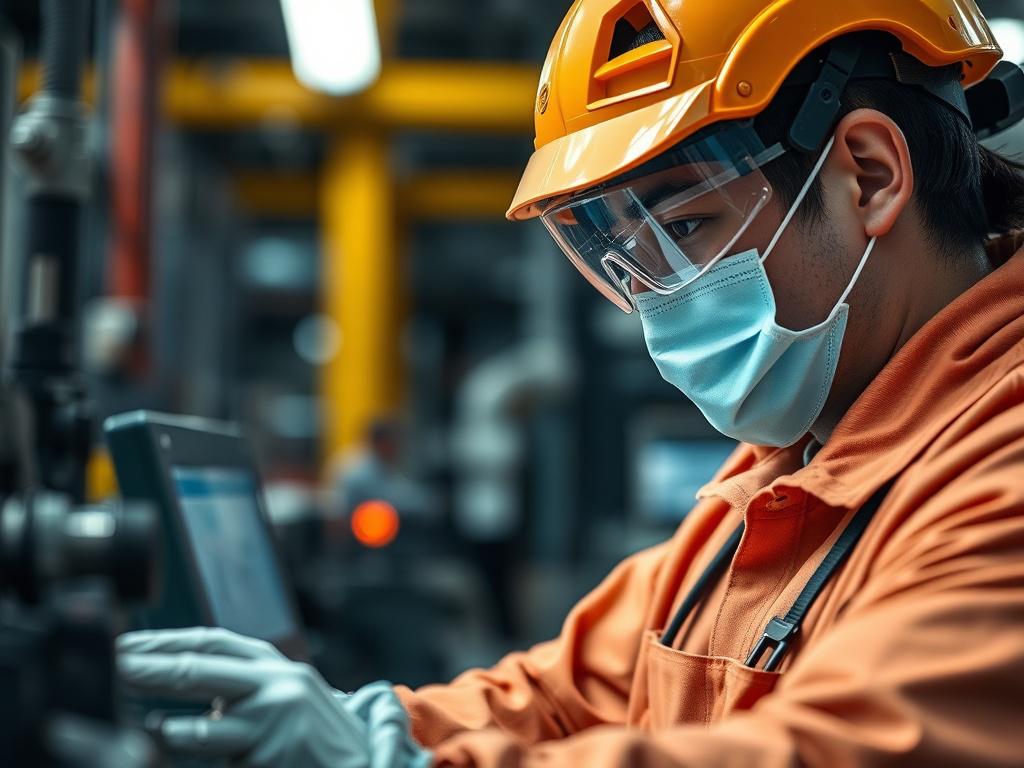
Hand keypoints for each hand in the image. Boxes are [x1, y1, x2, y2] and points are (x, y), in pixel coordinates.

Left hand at [118, 627, 415, 767]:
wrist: (366, 765)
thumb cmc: (312, 732)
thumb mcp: (285, 694)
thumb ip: (243, 684)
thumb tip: (177, 675)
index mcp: (277, 667)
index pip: (214, 642)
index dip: (167, 642)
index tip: (129, 645)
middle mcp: (278, 689)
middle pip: (203, 672)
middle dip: (152, 670)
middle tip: (115, 668)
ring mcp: (275, 729)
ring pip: (206, 730)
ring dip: (171, 732)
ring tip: (150, 729)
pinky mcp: (273, 764)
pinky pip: (224, 766)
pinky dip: (202, 760)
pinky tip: (178, 752)